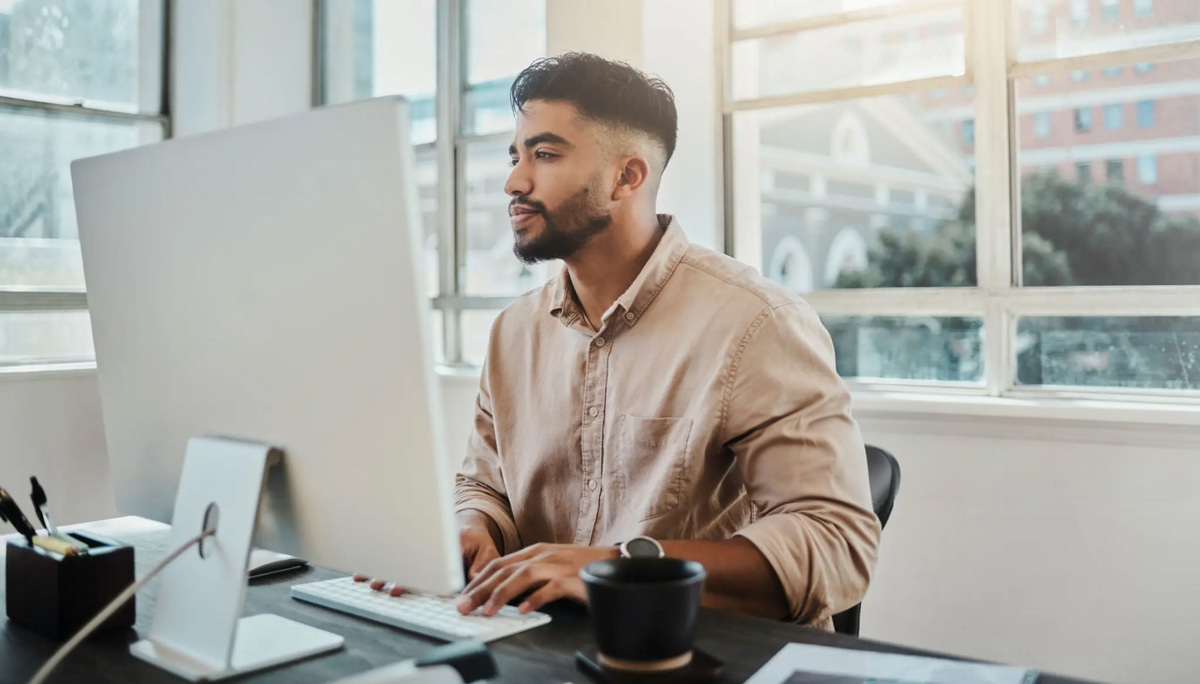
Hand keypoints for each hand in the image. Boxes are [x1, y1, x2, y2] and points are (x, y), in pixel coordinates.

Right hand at [359, 512, 500, 593]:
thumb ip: (482, 563)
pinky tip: (362, 571)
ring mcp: (418, 548)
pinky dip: (379, 563)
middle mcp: (428, 544)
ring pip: (398, 558)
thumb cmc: (477, 540)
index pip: (427, 560)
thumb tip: (473, 577)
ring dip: (381, 568)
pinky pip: (395, 557)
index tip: (399, 585)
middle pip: (407, 560)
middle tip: (376, 584)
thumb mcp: (487, 549)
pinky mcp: (414, 553)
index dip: (413, 575)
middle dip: (391, 573)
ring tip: (364, 578)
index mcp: (446, 543)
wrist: (468, 525)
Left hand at [455, 543, 616, 616]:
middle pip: (504, 571)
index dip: (477, 581)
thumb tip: (499, 590)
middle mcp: (542, 556)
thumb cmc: (579, 566)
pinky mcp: (572, 579)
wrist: (612, 560)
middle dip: (480, 589)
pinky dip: (535, 599)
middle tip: (464, 607)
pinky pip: (550, 589)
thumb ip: (526, 573)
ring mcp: (557, 566)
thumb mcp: (548, 564)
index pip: (497, 564)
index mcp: (533, 552)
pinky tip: (524, 610)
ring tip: (488, 610)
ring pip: (522, 576)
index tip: (463, 596)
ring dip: (502, 594)